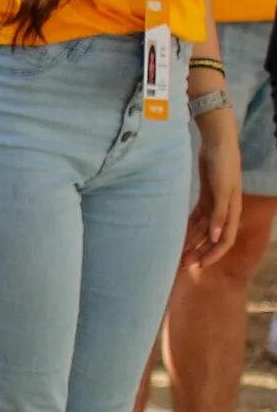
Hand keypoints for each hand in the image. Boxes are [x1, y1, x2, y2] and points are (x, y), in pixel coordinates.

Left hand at [186, 107, 244, 269]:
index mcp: (232, 213)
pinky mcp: (205, 197)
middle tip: (183, 265)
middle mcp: (224, 212)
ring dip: (193, 242)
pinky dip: (190, 227)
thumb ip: (220, 214)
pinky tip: (180, 235)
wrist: (217, 145)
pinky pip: (198, 217)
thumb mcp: (222, 190)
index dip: (213, 254)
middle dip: (200, 252)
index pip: (224, 241)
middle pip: (212, 238)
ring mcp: (214, 205)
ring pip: (204, 230)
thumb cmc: (222, 166)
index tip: (199, 266)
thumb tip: (216, 238)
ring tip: (179, 254)